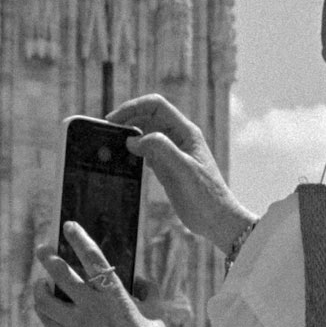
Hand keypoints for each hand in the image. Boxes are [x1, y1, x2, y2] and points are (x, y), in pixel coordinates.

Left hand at [34, 221, 174, 326]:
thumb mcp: (156, 311)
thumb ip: (148, 289)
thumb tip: (138, 278)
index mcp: (115, 295)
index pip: (92, 259)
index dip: (79, 239)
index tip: (69, 225)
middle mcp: (92, 308)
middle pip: (61, 274)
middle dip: (48, 257)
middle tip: (43, 249)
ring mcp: (78, 326)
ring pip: (45, 300)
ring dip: (39, 287)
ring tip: (41, 282)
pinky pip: (48, 320)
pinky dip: (43, 308)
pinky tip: (45, 304)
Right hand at [105, 94, 254, 253]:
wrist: (216, 220)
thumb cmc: (206, 195)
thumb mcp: (182, 169)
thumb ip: (160, 149)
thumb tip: (133, 140)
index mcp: (186, 132)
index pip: (155, 106)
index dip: (133, 108)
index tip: (114, 120)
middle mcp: (179, 138)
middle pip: (148, 118)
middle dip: (128, 121)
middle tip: (108, 134)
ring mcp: (173, 153)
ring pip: (146, 135)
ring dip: (130, 137)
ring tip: (114, 147)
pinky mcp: (168, 168)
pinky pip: (148, 153)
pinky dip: (135, 154)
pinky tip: (127, 162)